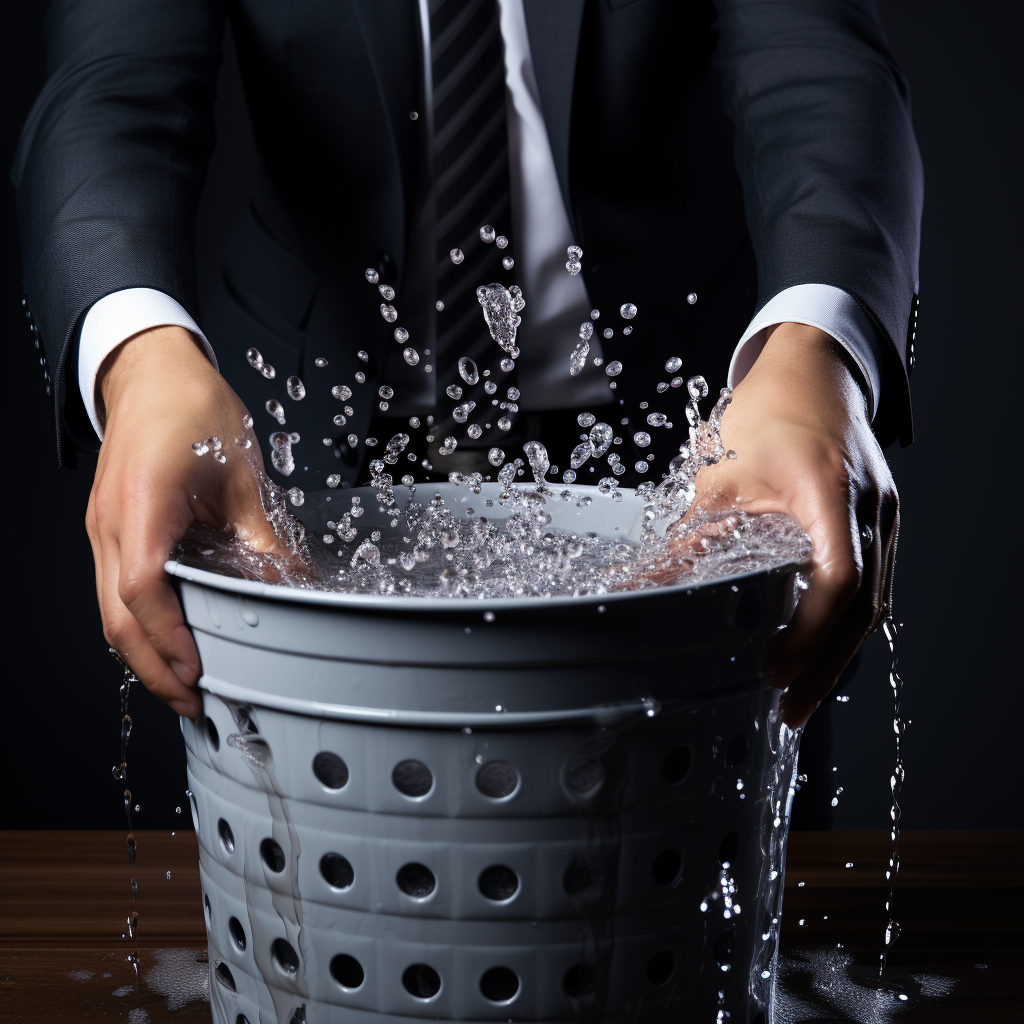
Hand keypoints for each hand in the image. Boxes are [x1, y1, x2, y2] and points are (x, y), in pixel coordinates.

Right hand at [86, 325, 281, 717]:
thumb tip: (294, 584)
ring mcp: (102, 529)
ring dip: (144, 652)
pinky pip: (115, 589)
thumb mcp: (242, 473)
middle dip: (153, 667)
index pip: (143, 590)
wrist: (150, 372)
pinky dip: (139, 624)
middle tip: (194, 701)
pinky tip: (169, 639)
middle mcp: (110, 524)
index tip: (197, 672)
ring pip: (109, 609)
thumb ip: (264, 535)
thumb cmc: (191, 407)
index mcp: (142, 505)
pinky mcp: (110, 530)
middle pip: (117, 616)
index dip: (169, 639)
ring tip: (184, 682)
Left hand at [679, 323, 897, 725]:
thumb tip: (638, 584)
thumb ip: (688, 536)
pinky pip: (874, 585)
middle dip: (825, 666)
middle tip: (788, 708)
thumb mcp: (723, 474)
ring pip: (875, 603)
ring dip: (839, 654)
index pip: (838, 579)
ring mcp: (886, 516)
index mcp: (832, 491)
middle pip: (864, 607)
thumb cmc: (773, 412)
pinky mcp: (882, 522)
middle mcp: (871, 508)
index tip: (774, 668)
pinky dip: (847, 624)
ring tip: (801, 693)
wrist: (818, 369)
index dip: (808, 633)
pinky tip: (820, 650)